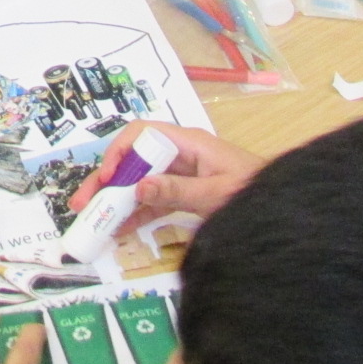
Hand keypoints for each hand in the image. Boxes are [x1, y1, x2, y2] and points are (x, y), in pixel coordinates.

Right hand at [67, 123, 262, 233]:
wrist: (280, 208)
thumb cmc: (253, 191)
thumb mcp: (215, 193)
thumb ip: (177, 191)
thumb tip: (137, 187)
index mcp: (188, 143)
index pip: (142, 134)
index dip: (119, 152)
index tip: (106, 177)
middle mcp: (179, 155)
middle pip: (133, 160)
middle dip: (106, 180)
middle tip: (82, 203)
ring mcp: (179, 175)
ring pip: (137, 182)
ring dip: (115, 200)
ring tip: (92, 219)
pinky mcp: (182, 194)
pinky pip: (151, 201)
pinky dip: (134, 214)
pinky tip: (118, 229)